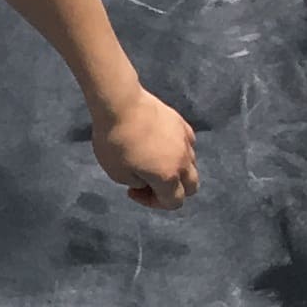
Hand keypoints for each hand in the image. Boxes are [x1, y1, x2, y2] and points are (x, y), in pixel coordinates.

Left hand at [94, 90, 199, 208]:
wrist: (121, 104)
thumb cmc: (115, 141)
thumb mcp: (117, 173)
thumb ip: (138, 183)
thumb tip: (147, 179)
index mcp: (168, 177)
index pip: (174, 202)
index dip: (153, 202)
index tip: (133, 190)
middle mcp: (183, 161)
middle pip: (191, 187)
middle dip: (172, 190)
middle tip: (148, 182)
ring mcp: (186, 141)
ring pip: (191, 165)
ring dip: (175, 170)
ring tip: (152, 161)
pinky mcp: (182, 124)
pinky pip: (188, 145)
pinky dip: (177, 151)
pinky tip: (158, 144)